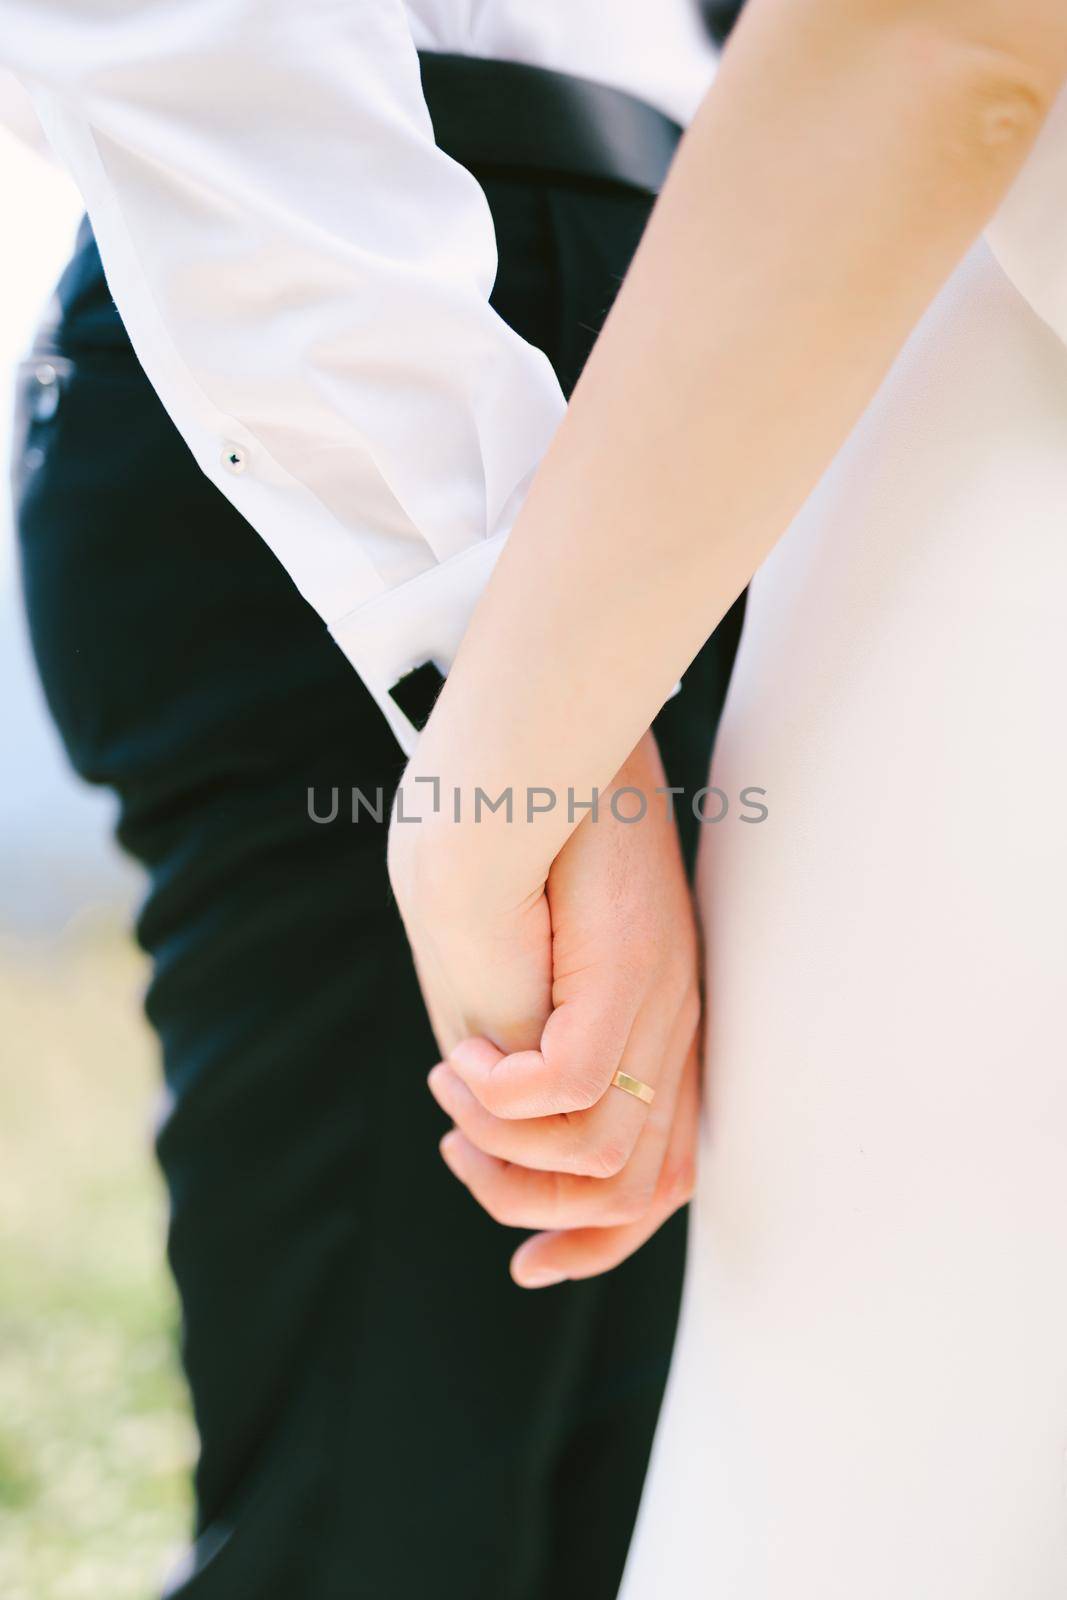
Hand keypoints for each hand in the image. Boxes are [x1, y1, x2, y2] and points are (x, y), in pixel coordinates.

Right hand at [389, 730, 701, 1284]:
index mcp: (656, 1032)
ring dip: (504, 1147)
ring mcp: (659, 999)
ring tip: (455, 1091)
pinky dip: (503, 1095)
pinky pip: (570, 1083)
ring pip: (602, 1153)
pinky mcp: (628, 966)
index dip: (601, 1247)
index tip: (527, 1269)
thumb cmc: (514, 843)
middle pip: (641, 1191)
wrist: (534, 747)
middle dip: (533, 1208)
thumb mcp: (517, 968)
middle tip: (459, 1153)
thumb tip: (490, 1114)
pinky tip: (465, 1059)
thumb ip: (518, 1043)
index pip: (663, 1182)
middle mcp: (673, 1028)